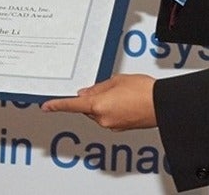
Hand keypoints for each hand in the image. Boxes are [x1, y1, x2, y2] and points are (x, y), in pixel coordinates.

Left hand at [42, 74, 156, 129]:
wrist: (162, 104)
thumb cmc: (143, 90)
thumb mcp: (116, 80)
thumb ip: (98, 87)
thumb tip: (85, 92)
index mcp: (98, 105)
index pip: (72, 105)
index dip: (57, 105)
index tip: (46, 106)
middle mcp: (102, 119)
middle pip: (87, 108)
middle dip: (91, 98)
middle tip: (105, 86)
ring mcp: (112, 126)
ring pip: (98, 113)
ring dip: (103, 103)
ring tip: (121, 91)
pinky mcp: (121, 128)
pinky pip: (109, 117)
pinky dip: (111, 109)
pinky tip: (124, 100)